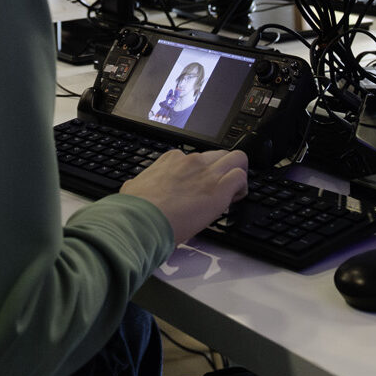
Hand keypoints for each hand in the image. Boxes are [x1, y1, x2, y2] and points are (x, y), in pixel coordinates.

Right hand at [120, 148, 248, 246]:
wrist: (141, 221)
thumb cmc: (136, 209)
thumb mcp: (133, 188)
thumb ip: (140, 184)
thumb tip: (135, 188)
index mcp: (171, 160)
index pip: (197, 158)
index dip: (202, 173)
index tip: (199, 187)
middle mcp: (191, 161)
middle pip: (220, 154)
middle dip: (224, 169)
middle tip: (219, 188)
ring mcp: (206, 173)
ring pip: (237, 159)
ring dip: (237, 174)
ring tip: (231, 193)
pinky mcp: (219, 188)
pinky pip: (241, 177)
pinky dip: (242, 189)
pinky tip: (233, 200)